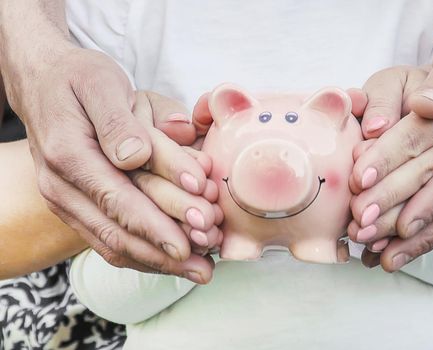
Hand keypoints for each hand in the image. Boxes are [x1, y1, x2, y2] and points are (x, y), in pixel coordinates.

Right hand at [4, 46, 209, 279]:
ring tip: (197, 269)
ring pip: (112, 244)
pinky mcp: (76, 205)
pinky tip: (170, 259)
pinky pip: (107, 238)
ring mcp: (66, 200)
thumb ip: (119, 122)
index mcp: (68, 155)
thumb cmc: (78, 79)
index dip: (153, 227)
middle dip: (163, 255)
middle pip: (115, 233)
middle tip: (204, 267)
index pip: (116, 201)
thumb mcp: (101, 84)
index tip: (187, 246)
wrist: (43, 83)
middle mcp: (61, 186)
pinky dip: (141, 252)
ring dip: (156, 261)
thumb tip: (135, 157)